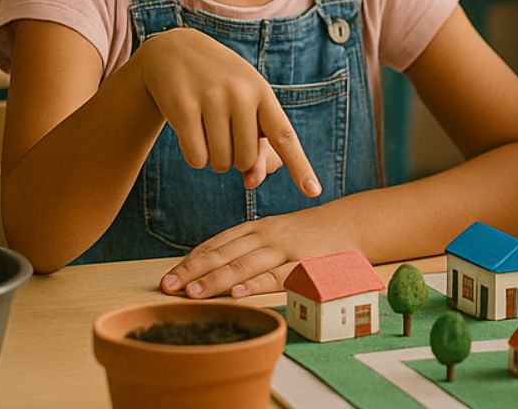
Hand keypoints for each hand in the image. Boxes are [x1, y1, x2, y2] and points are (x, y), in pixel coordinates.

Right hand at [137, 28, 320, 197]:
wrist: (176, 49)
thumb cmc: (220, 85)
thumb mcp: (243, 105)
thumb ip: (254, 143)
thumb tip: (253, 182)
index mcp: (263, 93)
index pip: (284, 136)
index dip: (300, 166)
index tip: (313, 192)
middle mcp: (241, 94)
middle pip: (245, 160)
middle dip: (234, 159)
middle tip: (224, 132)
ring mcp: (212, 98)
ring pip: (220, 162)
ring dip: (213, 158)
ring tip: (207, 129)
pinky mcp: (183, 106)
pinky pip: (196, 158)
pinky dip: (194, 156)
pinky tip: (190, 132)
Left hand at [160, 206, 346, 298]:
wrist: (350, 224)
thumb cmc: (306, 235)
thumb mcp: (272, 234)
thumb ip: (245, 247)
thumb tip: (206, 267)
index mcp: (255, 229)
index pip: (216, 245)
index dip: (190, 262)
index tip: (167, 279)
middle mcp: (265, 236)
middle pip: (223, 254)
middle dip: (193, 272)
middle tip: (168, 288)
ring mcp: (284, 250)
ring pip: (244, 264)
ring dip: (216, 279)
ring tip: (193, 294)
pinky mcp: (304, 265)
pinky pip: (277, 276)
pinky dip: (255, 284)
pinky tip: (237, 292)